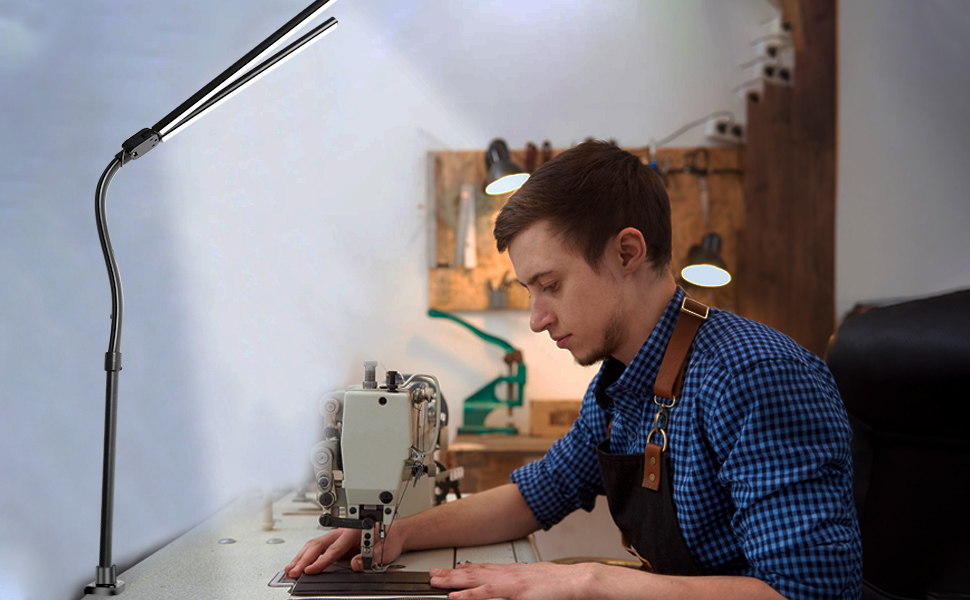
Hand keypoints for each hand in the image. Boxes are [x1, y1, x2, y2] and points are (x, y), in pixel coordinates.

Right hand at [285, 525, 407, 576]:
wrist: (392, 531)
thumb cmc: (389, 538)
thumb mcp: (386, 549)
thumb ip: (372, 557)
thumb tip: (355, 564)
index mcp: (353, 531)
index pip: (333, 549)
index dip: (321, 561)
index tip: (310, 570)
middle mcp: (342, 531)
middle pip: (318, 545)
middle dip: (303, 559)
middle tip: (293, 571)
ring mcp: (337, 535)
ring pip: (314, 544)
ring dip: (301, 556)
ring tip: (290, 568)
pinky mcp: (334, 541)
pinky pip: (316, 547)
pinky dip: (305, 554)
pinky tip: (298, 562)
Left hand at [429, 562, 594, 599]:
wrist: (576, 581)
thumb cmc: (561, 585)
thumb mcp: (536, 584)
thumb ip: (521, 587)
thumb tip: (517, 592)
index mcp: (513, 571)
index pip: (484, 568)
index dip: (465, 569)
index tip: (451, 569)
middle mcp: (507, 572)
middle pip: (473, 572)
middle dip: (452, 574)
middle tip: (433, 574)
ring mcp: (508, 581)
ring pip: (474, 580)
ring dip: (453, 581)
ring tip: (436, 582)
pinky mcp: (513, 591)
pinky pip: (486, 594)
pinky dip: (469, 595)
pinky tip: (455, 596)